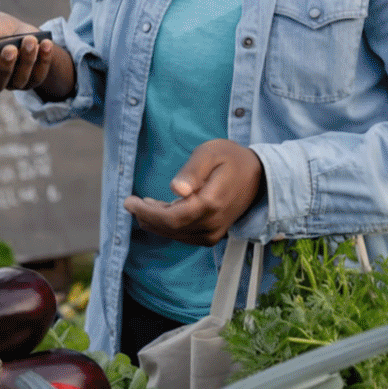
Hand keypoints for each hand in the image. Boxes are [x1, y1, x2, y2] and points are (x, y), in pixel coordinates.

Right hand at [0, 12, 73, 99]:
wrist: (19, 28)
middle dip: (4, 66)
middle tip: (8, 48)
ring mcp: (13, 83)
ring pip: (19, 79)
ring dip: (25, 59)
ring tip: (29, 40)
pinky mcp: (33, 79)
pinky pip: (39, 74)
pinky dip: (43, 58)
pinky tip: (45, 43)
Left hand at [123, 139, 263, 245]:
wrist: (259, 175)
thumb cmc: (231, 158)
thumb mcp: (210, 153)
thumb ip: (192, 171)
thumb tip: (176, 190)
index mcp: (212, 203)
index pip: (173, 217)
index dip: (148, 213)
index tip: (129, 202)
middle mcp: (214, 223)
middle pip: (172, 228)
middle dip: (147, 217)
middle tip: (130, 202)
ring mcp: (215, 232)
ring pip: (177, 234)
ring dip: (156, 222)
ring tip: (144, 205)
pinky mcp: (214, 234)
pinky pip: (186, 235)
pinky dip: (169, 227)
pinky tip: (160, 211)